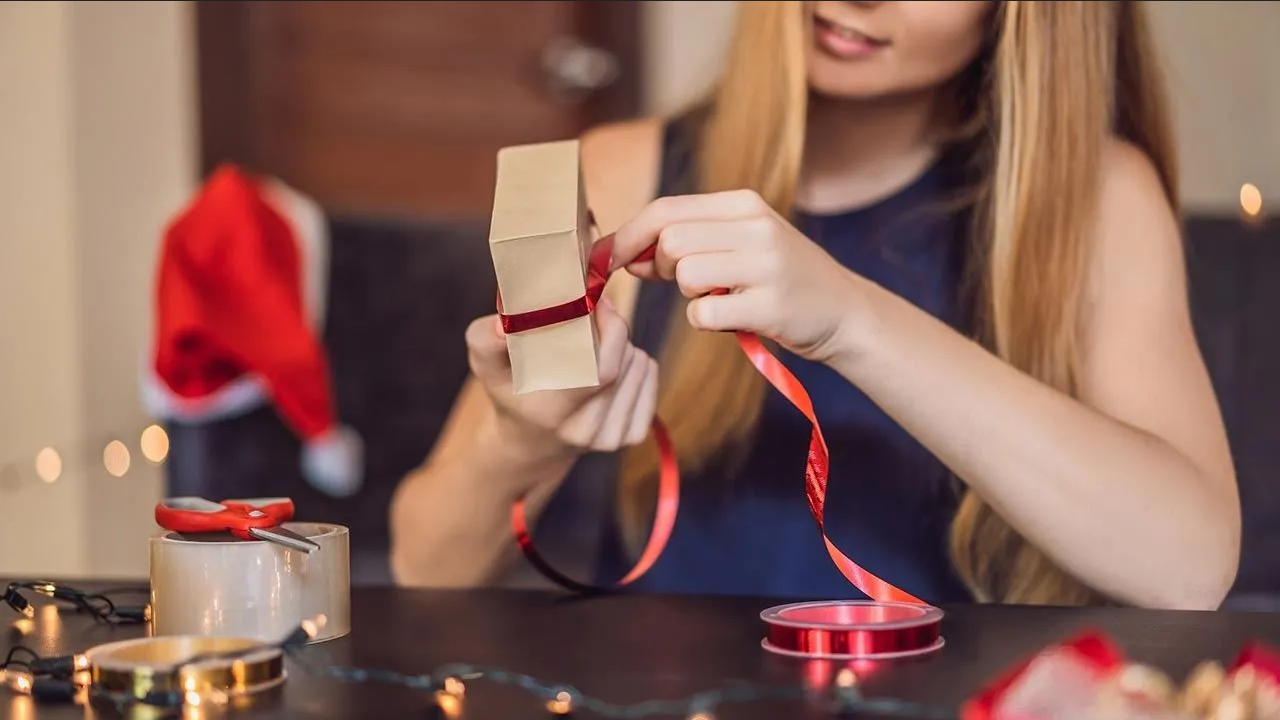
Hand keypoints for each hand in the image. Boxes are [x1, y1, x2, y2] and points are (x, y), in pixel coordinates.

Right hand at [465, 299, 659, 459]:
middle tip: (596, 314)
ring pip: (640, 368)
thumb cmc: (510, 391)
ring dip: (625, 346)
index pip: (602, 373)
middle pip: (624, 366)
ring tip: (597, 346)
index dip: (611, 332)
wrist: (531, 442)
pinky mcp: (631, 435)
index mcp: (553, 413)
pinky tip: (614, 364)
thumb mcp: (486, 365)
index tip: (597, 303)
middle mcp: (585, 431)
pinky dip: (638, 363)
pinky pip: (649, 380)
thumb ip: (486, 340)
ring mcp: (611, 438)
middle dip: (615, 331)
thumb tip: (504, 323)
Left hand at [610, 190, 866, 362]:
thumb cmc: (779, 280)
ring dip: (689, 295)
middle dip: (663, 266)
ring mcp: (766, 265)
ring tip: (721, 298)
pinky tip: (731, 319)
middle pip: (671, 240)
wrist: (844, 313)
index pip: (667, 208)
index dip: (629, 235)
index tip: (609, 257)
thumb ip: (687, 243)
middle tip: (690, 284)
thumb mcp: (740, 245)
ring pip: (686, 274)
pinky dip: (705, 322)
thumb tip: (624, 253)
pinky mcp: (770, 305)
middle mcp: (756, 227)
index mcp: (744, 204)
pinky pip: (703, 313)